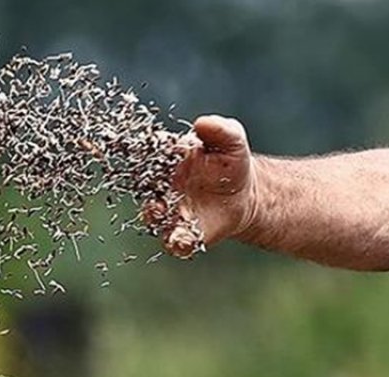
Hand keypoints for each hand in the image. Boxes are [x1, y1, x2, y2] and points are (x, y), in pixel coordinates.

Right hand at [144, 115, 260, 256]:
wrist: (243, 194)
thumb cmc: (231, 162)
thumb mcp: (232, 140)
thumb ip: (220, 129)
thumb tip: (202, 123)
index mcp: (169, 160)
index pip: (152, 154)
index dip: (145, 153)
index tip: (149, 153)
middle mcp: (163, 186)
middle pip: (147, 188)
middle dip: (145, 187)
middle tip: (152, 193)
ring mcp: (171, 210)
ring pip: (155, 217)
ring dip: (155, 217)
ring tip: (161, 216)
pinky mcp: (184, 232)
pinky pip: (175, 240)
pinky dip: (176, 243)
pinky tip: (181, 242)